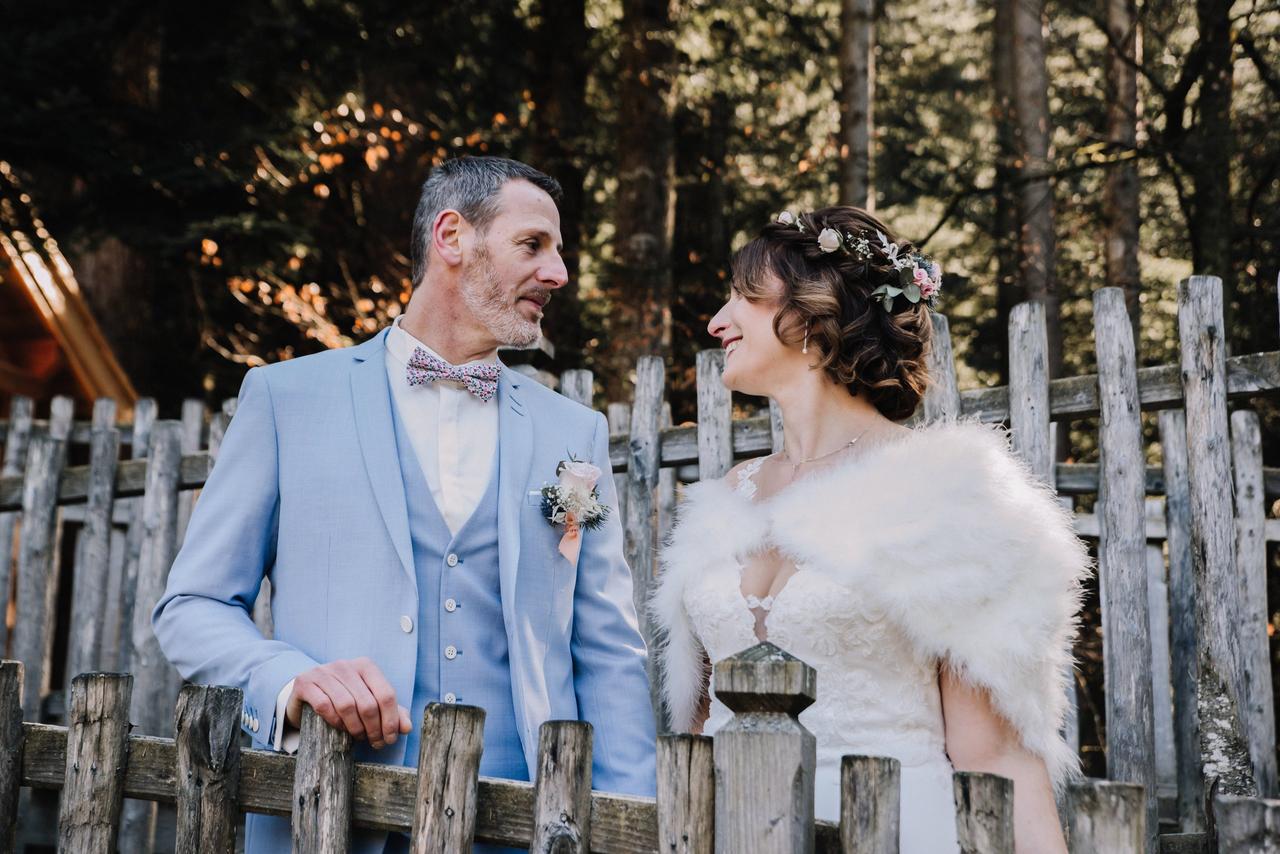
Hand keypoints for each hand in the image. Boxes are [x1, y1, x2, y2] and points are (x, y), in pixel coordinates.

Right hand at [286, 657, 411, 748]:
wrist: (306, 693)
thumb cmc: (344, 698)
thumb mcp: (370, 702)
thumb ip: (390, 712)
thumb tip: (407, 728)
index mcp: (366, 666)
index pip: (386, 694)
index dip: (391, 721)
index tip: (390, 739)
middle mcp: (345, 665)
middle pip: (368, 703)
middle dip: (374, 728)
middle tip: (374, 742)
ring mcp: (323, 672)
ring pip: (347, 705)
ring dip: (355, 728)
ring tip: (358, 736)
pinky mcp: (305, 683)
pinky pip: (324, 706)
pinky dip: (335, 722)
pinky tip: (339, 728)